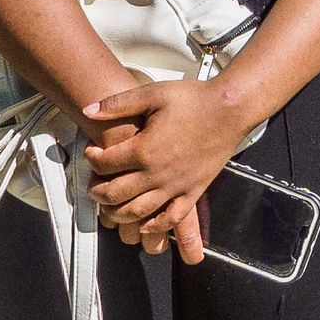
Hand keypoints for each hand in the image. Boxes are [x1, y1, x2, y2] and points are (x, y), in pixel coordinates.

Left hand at [81, 79, 253, 261]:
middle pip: (115, 194)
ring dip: (118, 213)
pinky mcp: (194, 191)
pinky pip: (171, 217)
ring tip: (111, 207)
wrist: (231, 109)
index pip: (104, 164)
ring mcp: (176, 185)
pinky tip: (146, 224)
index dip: (92, 158)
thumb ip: (117, 104)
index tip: (93, 152)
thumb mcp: (152, 93)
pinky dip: (155, 225)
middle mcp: (157, 173)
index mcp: (144, 149)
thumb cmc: (195, 99)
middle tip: (95, 185)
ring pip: (138, 211)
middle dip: (98, 192)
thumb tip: (88, 110)